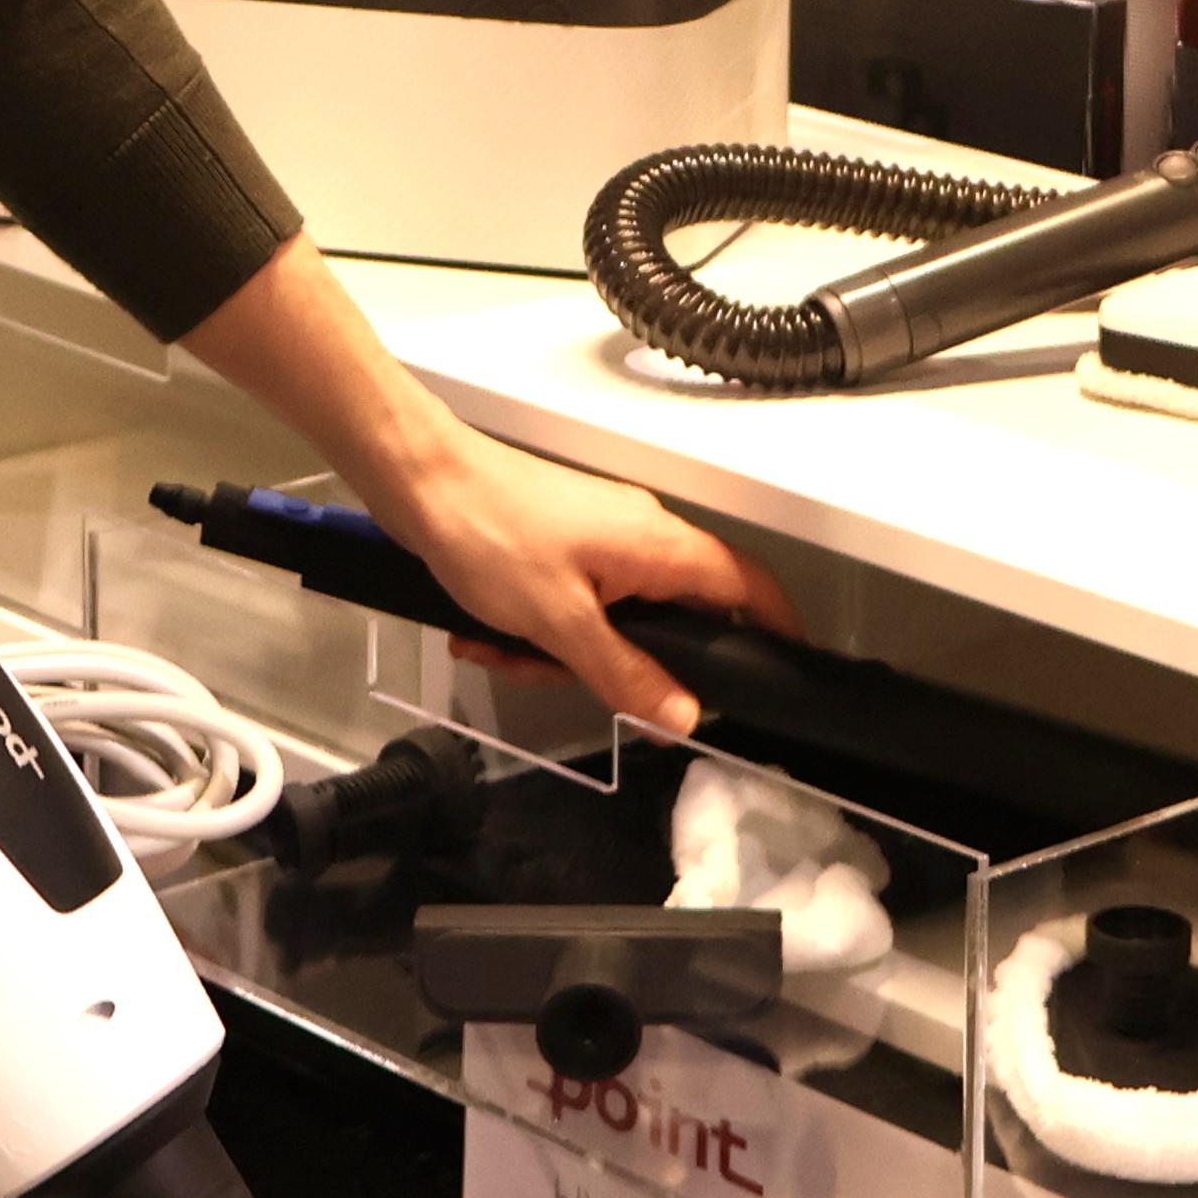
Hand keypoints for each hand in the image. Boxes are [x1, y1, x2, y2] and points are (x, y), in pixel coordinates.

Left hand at [380, 417, 799, 739]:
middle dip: (622, 666)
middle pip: (674, 619)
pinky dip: (535, 629)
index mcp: (660, 546)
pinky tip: (484, 635)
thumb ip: (625, 674)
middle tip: (571, 682)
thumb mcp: (559, 622)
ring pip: (613, 621)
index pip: (747, 588)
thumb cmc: (490, 534)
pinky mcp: (564, 545)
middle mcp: (643, 537)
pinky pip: (574, 605)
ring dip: (559, 651)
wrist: (418, 479)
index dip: (772, 631)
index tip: (779, 676)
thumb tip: (685, 717)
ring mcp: (602, 539)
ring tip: (504, 652)